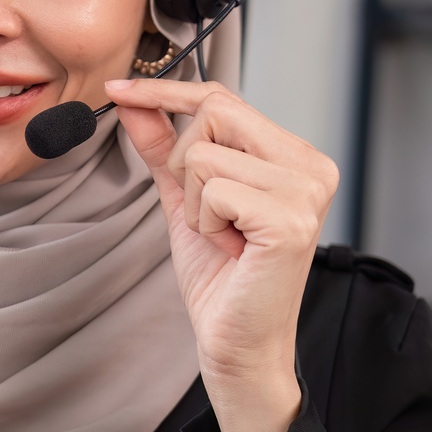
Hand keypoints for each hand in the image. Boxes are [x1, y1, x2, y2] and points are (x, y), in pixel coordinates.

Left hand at [106, 78, 339, 431]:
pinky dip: (203, 222)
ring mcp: (305, 192)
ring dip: (194, 203)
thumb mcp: (184, 199)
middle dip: (184, 164)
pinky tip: (230, 249)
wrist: (237, 344)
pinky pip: (211, 190)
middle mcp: (311, 166)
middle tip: (205, 214)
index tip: (120, 88)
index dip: (167, 92)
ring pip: (203, 155)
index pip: (223, 99)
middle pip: (213, 114)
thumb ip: (161, 147)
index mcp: (295, 156)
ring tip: (223, 237)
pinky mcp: (288, 221)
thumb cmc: (220, 276)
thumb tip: (132, 100)